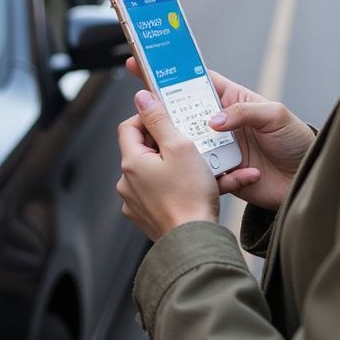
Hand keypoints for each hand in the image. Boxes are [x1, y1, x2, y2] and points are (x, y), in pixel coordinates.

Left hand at [117, 90, 241, 240]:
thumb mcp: (179, 146)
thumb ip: (159, 119)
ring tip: (211, 167)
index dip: (149, 117)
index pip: (130, 126)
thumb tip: (142, 97)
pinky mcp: (150, 217)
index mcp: (131, 162)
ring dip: (183, 167)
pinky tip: (209, 187)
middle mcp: (128, 183)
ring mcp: (138, 203)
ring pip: (160, 173)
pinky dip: (184, 187)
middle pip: (145, 150)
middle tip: (194, 142)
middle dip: (171, 144)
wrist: (195, 242)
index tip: (170, 118)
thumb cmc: (190, 196)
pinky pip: (166, 193)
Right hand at [125, 58, 313, 211]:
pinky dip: (204, 172)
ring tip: (169, 145)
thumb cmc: (295, 141)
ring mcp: (218, 146)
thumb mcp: (275, 116)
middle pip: (183, 111)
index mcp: (231, 99)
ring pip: (186, 142)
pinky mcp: (219, 171)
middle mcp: (220, 121)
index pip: (196, 80)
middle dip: (161, 107)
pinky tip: (218, 174)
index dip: (171, 72)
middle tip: (141, 106)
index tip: (145, 64)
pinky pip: (202, 170)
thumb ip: (244, 112)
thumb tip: (214, 120)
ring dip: (178, 143)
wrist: (304, 180)